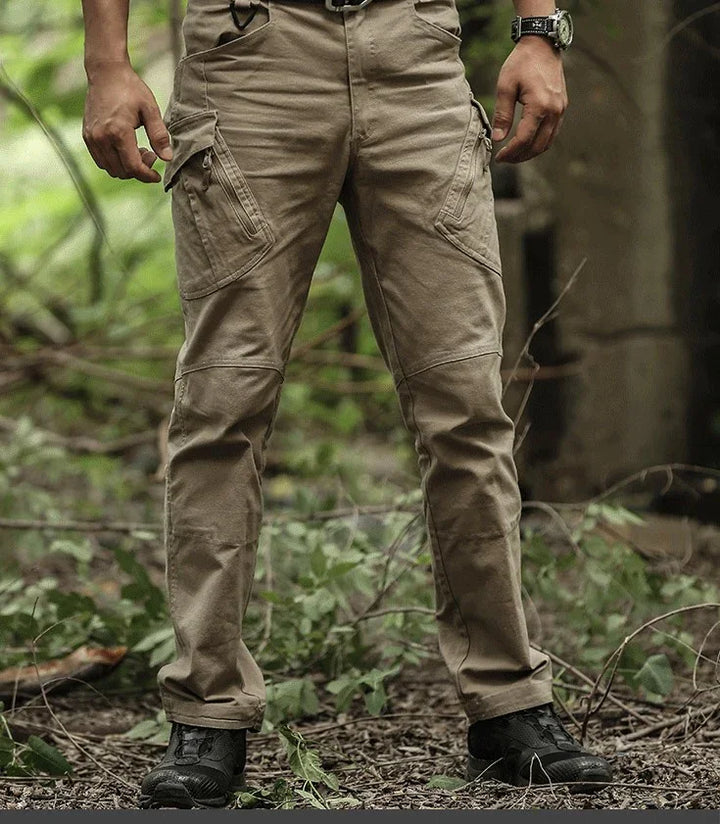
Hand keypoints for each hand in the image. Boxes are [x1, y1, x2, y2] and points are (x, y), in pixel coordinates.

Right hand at [82, 62, 172, 182]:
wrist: (106, 73)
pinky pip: (101, 161)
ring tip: (139, 151)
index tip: (157, 176)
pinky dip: (115, 162)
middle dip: (139, 170)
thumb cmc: (130, 89)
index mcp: (118, 132)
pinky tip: (126, 149)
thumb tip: (168, 159)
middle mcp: (101, 137)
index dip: (147, 176)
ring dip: (127, 167)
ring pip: (111, 169)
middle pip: (122, 171)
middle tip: (150, 154)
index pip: (133, 167)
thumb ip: (159, 136)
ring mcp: (92, 137)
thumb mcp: (150, 109)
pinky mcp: (87, 136)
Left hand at [492, 37, 567, 163]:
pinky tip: (526, 142)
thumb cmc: (521, 62)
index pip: (524, 139)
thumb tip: (498, 139)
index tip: (498, 158)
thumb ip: (502, 114)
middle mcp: (554, 110)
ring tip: (514, 154)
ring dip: (530, 153)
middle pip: (537, 146)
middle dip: (519, 157)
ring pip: (547, 143)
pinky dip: (540, 143)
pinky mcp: (562, 107)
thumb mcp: (505, 86)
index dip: (510, 152)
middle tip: (505, 160)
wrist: (543, 43)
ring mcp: (560, 109)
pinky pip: (552, 133)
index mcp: (540, 106)